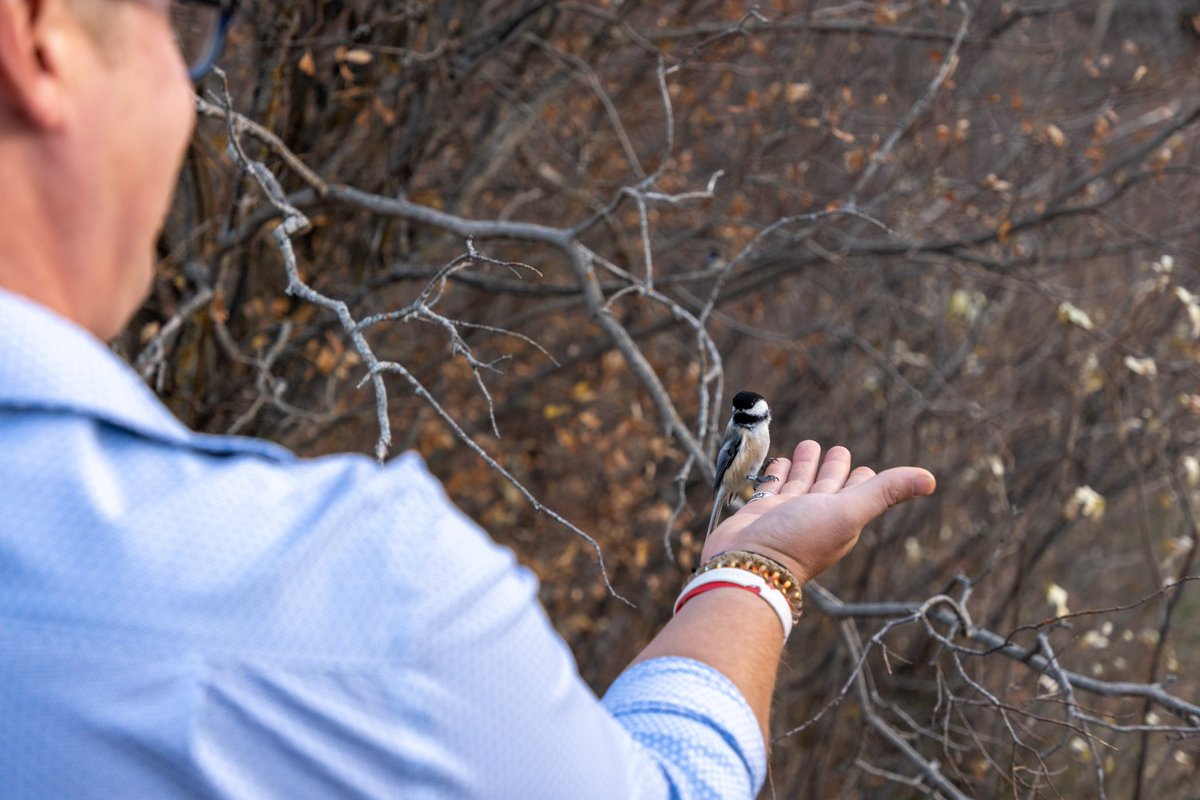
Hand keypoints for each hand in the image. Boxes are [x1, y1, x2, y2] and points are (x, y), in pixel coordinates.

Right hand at [701, 440, 935, 584]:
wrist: (749, 566)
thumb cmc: (799, 541)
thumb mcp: (848, 512)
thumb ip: (884, 492)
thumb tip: (931, 480)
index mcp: (842, 517)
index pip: (858, 491)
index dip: (863, 477)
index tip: (864, 467)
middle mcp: (815, 515)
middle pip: (828, 483)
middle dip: (832, 465)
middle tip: (836, 448)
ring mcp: (787, 513)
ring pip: (800, 481)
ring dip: (804, 464)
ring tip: (806, 445)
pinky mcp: (761, 511)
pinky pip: (772, 486)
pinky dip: (777, 472)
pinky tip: (777, 462)